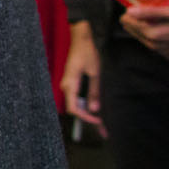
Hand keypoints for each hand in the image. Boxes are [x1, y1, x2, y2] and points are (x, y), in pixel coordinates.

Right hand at [60, 21, 104, 136]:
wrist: (80, 38)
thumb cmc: (88, 53)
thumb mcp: (95, 73)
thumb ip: (94, 92)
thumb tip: (94, 110)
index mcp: (70, 85)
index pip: (74, 109)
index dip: (85, 118)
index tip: (98, 121)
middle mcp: (66, 86)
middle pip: (74, 108)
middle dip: (87, 120)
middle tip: (103, 130)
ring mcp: (67, 84)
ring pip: (75, 104)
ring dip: (86, 113)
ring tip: (101, 123)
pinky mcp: (71, 81)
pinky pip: (76, 97)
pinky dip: (84, 104)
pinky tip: (93, 108)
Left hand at [121, 4, 168, 60]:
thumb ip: (150, 12)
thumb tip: (129, 11)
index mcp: (154, 35)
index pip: (130, 24)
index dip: (129, 14)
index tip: (131, 6)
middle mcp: (156, 47)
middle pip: (135, 33)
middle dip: (135, 22)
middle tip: (140, 11)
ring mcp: (163, 53)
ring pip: (144, 40)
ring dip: (143, 29)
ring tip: (150, 18)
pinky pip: (156, 46)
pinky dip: (154, 37)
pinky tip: (162, 29)